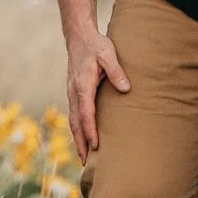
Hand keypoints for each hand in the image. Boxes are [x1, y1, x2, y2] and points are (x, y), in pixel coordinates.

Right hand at [66, 25, 129, 158]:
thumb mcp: (108, 54)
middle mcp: (73, 91)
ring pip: (72, 120)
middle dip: (80, 142)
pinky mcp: (73, 92)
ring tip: (82, 156)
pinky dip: (76, 128)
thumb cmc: (96, 45)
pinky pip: (73, 114)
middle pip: (75, 122)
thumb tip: (125, 88)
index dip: (90, 130)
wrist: (79, 36)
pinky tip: (82, 137)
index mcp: (82, 85)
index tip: (96, 145)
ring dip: (77, 138)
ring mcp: (71, 92)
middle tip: (84, 161)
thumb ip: (116, 70)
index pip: (85, 112)